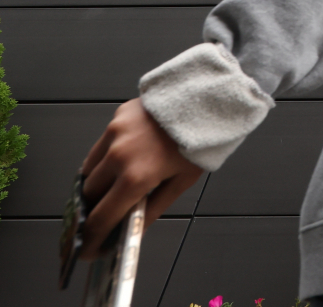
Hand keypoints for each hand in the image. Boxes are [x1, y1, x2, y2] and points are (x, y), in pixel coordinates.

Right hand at [77, 98, 202, 259]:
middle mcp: (119, 156)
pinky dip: (103, 161)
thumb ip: (154, 209)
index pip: (102, 217)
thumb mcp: (182, 182)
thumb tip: (134, 231)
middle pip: (89, 195)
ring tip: (111, 191)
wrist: (206, 102)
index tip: (88, 249)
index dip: (92, 238)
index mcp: (137, 176)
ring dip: (95, 185)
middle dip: (94, 210)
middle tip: (104, 218)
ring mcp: (114, 135)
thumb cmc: (199, 142)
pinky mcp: (115, 119)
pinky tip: (118, 165)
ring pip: (89, 171)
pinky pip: (98, 148)